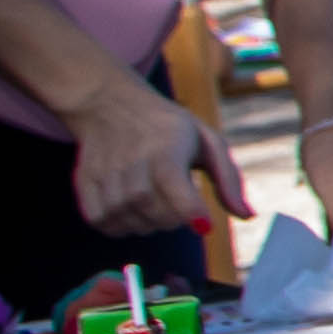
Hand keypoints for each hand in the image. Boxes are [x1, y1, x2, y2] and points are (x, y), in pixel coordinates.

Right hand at [61, 74, 220, 247]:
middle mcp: (131, 165)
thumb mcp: (207, 142)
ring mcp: (105, 179)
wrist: (111, 106)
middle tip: (178, 197)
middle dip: (177, 218)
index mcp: (165, 150)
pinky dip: (125, 224)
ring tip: (155, 196)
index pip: (175, 189)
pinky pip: (109, 226)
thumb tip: (247, 216)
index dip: (190, 211)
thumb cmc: (168, 128)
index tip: (204, 225)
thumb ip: (228, 180)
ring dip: (152, 221)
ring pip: (135, 225)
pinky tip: (133, 205)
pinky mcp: (86, 189)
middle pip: (159, 217)